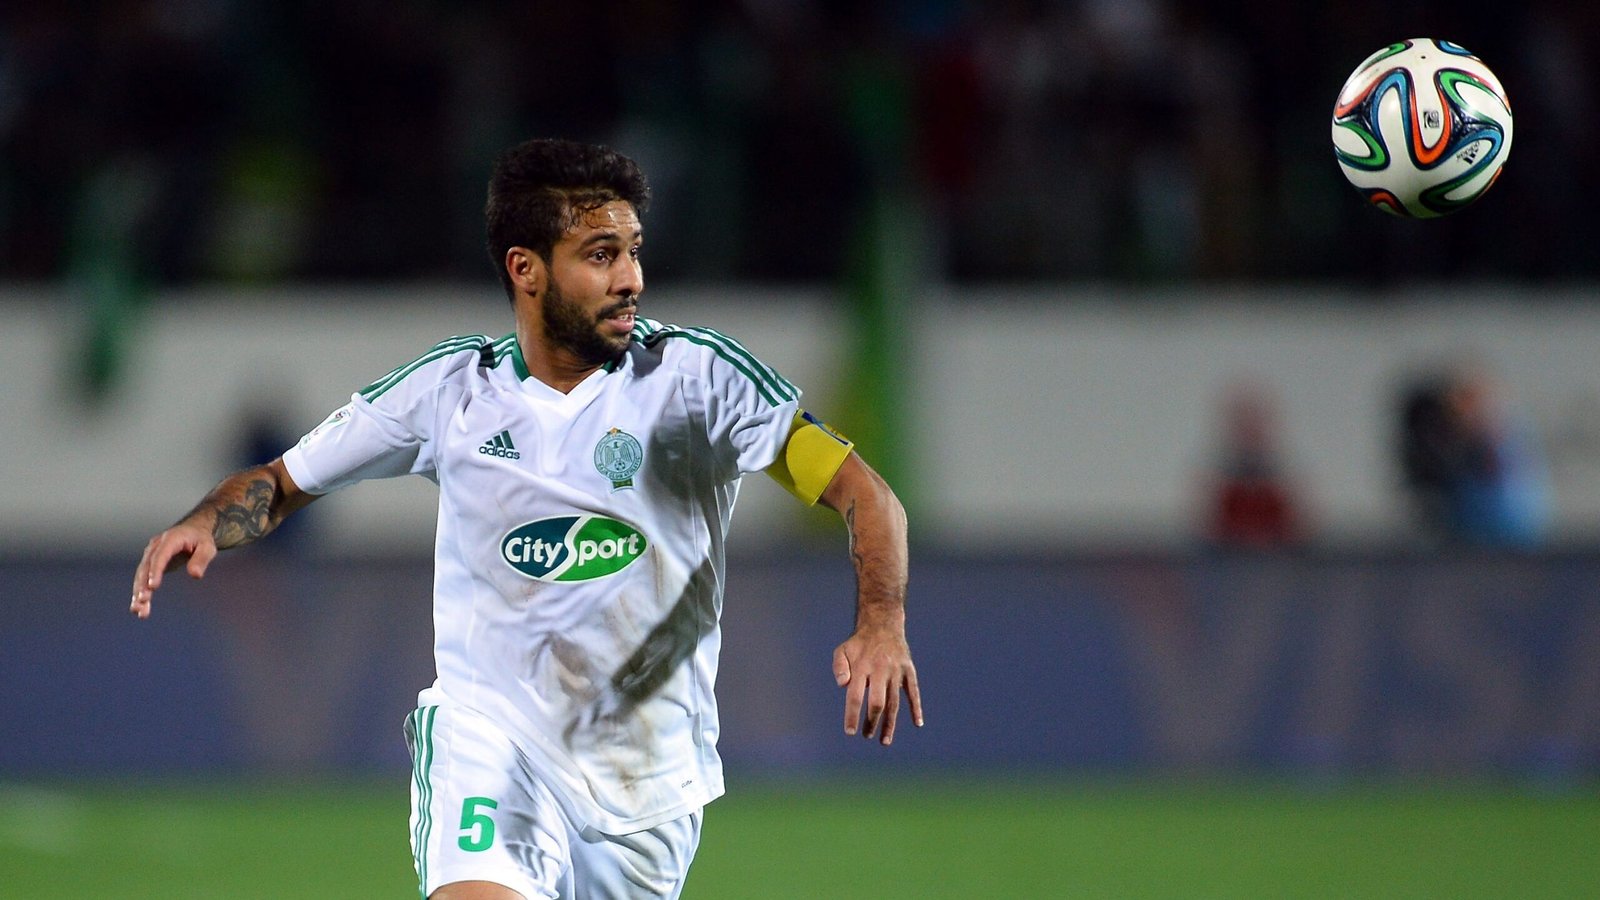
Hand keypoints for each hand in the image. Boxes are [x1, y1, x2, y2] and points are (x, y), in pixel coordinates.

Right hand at [130, 522, 216, 618]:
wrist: (192, 531)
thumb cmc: (201, 540)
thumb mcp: (207, 547)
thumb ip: (201, 559)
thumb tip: (195, 575)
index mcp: (170, 539)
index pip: (160, 556)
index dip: (155, 570)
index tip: (153, 587)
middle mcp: (156, 546)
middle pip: (146, 567)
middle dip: (142, 585)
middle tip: (142, 602)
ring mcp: (150, 555)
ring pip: (141, 575)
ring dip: (138, 592)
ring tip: (138, 610)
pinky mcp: (149, 564)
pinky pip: (143, 579)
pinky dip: (140, 593)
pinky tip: (138, 608)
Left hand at [832, 627, 922, 745]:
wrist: (883, 624)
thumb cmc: (859, 643)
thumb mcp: (842, 650)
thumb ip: (839, 667)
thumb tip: (842, 686)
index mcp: (862, 667)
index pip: (855, 696)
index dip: (852, 715)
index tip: (850, 731)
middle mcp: (880, 670)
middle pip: (877, 702)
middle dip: (872, 722)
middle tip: (867, 735)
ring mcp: (896, 671)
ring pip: (895, 702)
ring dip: (890, 723)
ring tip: (884, 741)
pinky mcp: (909, 670)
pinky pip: (913, 692)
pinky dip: (916, 707)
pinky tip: (918, 723)